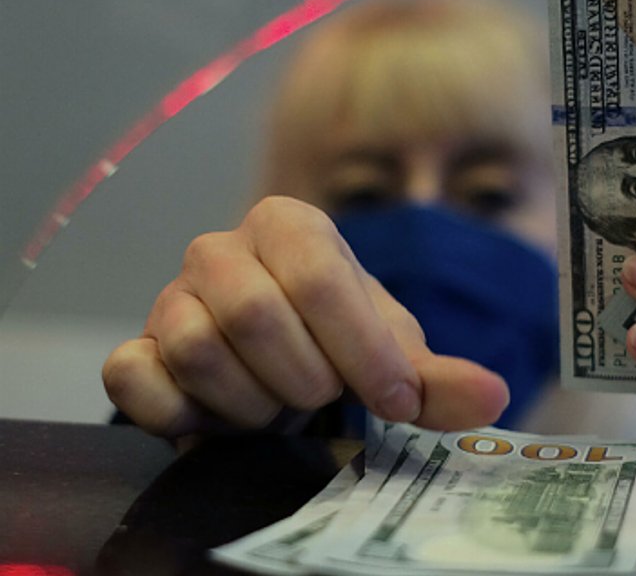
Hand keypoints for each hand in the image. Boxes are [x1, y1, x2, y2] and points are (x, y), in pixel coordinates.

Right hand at [102, 196, 508, 437]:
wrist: (275, 365)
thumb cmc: (338, 344)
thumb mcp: (395, 356)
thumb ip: (439, 379)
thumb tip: (491, 396)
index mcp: (290, 226)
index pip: (320, 277)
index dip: (362, 348)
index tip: (396, 400)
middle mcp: (220, 250)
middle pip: (256, 314)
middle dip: (306, 377)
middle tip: (323, 398)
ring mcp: (169, 298)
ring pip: (199, 350)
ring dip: (254, 402)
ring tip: (278, 406)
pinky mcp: (132, 348)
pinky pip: (134, 378)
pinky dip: (182, 414)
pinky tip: (219, 420)